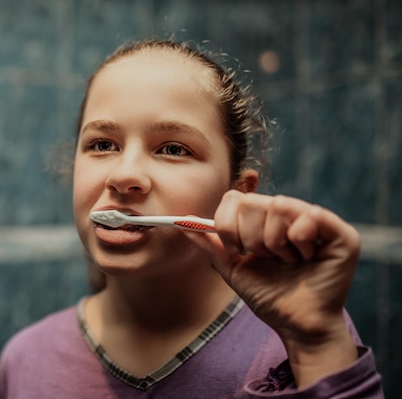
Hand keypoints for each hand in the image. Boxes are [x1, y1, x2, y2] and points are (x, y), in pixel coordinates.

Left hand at [189, 190, 360, 385]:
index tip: (237, 250)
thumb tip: (182, 222)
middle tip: (266, 258)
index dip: (229, 224)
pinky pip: (309, 216)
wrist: (295, 325)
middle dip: (251, 238)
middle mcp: (291, 214)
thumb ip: (210, 244)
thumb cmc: (269, 297)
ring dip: (274, 243)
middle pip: (254, 201)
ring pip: (278, 206)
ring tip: (287, 261)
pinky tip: (307, 258)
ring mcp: (316, 220)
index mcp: (266, 219)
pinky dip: (299, 241)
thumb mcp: (233, 268)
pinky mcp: (340, 233)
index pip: (236, 198)